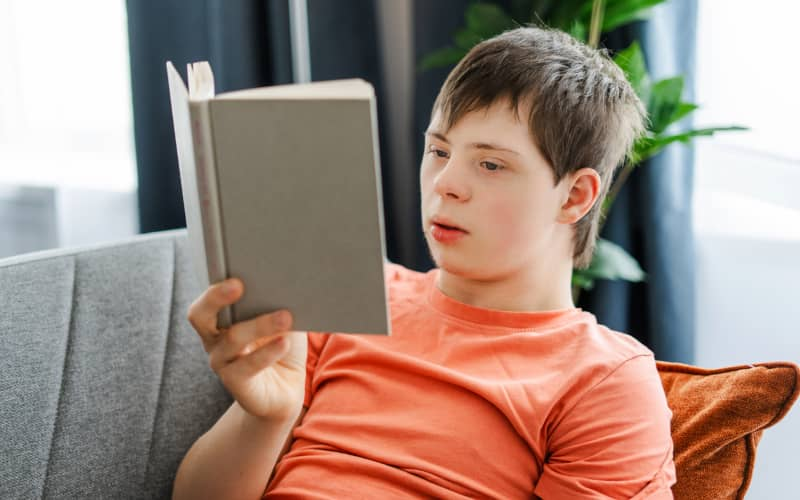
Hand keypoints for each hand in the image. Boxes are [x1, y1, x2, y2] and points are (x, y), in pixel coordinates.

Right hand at [187, 279, 306, 420]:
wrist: (285, 392)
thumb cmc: (281, 347)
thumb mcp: (282, 321)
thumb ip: (278, 303)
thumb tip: (286, 284)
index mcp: (221, 318)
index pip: (207, 298)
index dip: (214, 286)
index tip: (232, 273)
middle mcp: (214, 339)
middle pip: (200, 315)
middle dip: (216, 297)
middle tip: (238, 285)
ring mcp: (222, 362)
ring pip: (232, 338)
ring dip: (260, 324)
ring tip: (285, 316)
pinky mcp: (235, 383)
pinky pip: (248, 365)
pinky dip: (268, 352)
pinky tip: (284, 342)